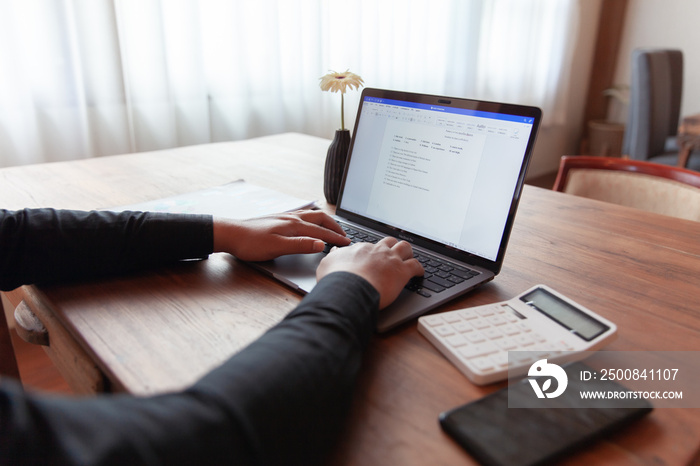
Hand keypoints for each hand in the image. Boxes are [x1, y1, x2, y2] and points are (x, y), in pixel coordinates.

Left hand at [213, 210, 350, 260]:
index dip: (335, 238)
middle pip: (320, 218)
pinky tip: (310, 222)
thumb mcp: (277, 248)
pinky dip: (313, 219)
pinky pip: (303, 215)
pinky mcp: (278, 219)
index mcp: (294, 225)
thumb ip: (300, 245)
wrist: (231, 234)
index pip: (321, 232)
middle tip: (345, 235)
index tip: (347, 244)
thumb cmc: (251, 243)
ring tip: (332, 228)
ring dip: (325, 221)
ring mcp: (285, 217)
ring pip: (312, 215)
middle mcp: (292, 218)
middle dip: (335, 226)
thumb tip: (321, 244)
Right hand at [317, 237, 423, 308]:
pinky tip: (420, 273)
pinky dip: (420, 269)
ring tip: (409, 258)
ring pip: (405, 247)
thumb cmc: (336, 279)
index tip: (373, 257)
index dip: (373, 252)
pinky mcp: (402, 271)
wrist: (349, 289)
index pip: (370, 246)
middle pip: (390, 241)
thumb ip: (334, 256)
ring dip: (408, 252)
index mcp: (360, 249)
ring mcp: (391, 259)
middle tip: (394, 254)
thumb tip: (336, 250)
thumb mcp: (327, 264)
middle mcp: (377, 251)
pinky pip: (416, 265)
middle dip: (393, 246)